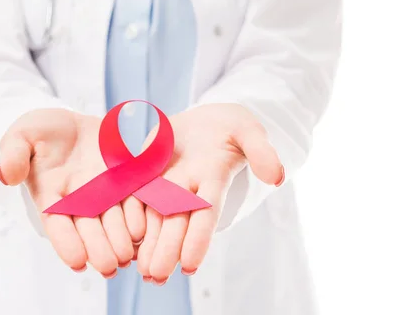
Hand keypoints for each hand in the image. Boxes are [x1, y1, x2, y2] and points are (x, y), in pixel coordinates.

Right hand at [0, 109, 145, 275]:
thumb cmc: (42, 131)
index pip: (57, 227)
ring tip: (128, 253)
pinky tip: (143, 229)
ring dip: (121, 240)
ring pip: (114, 222)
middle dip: (99, 249)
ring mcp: (104, 194)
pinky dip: (138, 216)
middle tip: (109, 266)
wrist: (72, 121)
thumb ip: (13, 154)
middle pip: (90, 231)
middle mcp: (79, 203)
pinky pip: (134, 201)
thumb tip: (7, 176)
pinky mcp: (125, 181)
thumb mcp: (22, 135)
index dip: (66, 244)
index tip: (77, 262)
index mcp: (51, 198)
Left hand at [136, 103, 283, 283]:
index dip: (199, 240)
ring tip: (138, 269)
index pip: (207, 214)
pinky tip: (118, 236)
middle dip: (166, 249)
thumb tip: (278, 177)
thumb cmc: (232, 127)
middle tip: (155, 277)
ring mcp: (164, 181)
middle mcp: (187, 187)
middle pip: (176, 221)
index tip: (190, 266)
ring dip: (146, 242)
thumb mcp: (249, 131)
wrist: (204, 121)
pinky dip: (126, 214)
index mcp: (212, 179)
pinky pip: (132, 192)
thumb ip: (261, 152)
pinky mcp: (145, 170)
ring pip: (153, 215)